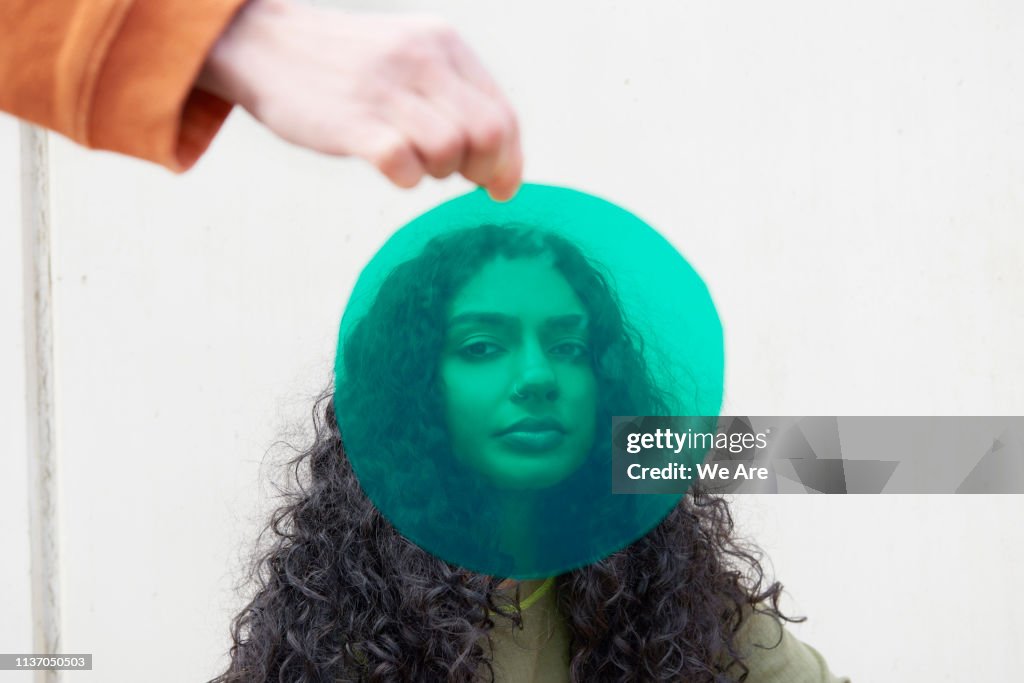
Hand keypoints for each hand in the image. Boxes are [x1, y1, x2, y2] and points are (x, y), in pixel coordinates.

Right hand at [197, 0, 521, 199]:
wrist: (263, 44)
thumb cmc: (346, 65)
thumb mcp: (409, 58)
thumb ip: (456, 100)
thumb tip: (504, 170)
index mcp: (443, 45)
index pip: (503, 114)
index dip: (510, 160)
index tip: (500, 186)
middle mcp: (421, 61)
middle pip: (488, 135)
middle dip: (483, 171)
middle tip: (458, 177)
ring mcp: (386, 90)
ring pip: (450, 151)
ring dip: (438, 173)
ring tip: (412, 161)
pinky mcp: (353, 122)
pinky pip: (404, 165)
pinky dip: (405, 178)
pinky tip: (388, 167)